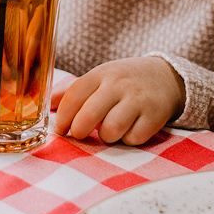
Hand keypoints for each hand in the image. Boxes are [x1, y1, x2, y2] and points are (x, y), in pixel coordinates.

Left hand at [51, 56, 185, 145]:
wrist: (166, 75)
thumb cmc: (124, 81)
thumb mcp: (99, 77)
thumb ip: (73, 91)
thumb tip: (47, 105)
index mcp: (101, 74)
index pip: (74, 95)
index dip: (63, 116)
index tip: (60, 129)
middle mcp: (118, 84)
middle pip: (89, 115)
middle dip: (79, 131)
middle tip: (80, 134)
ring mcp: (138, 99)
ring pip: (111, 130)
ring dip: (107, 137)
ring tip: (110, 129)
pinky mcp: (155, 115)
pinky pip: (134, 138)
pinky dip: (129, 139)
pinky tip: (130, 129)